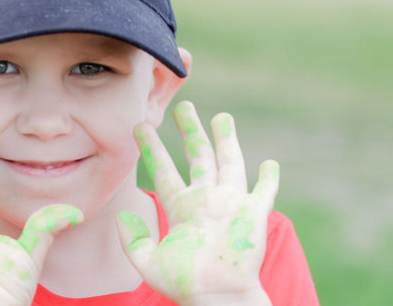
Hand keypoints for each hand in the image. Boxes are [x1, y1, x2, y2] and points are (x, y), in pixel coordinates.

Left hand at [117, 102, 278, 305]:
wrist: (217, 298)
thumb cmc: (185, 285)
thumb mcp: (149, 263)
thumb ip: (133, 240)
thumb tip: (122, 217)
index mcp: (182, 208)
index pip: (164, 170)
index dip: (152, 148)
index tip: (139, 126)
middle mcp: (206, 200)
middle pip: (198, 157)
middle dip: (191, 131)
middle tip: (183, 106)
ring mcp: (230, 205)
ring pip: (229, 163)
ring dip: (226, 139)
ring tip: (222, 116)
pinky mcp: (253, 215)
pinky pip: (263, 192)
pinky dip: (268, 178)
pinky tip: (270, 163)